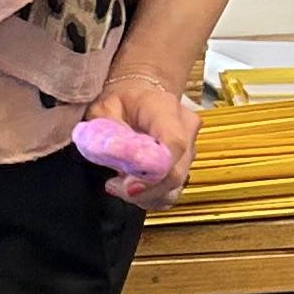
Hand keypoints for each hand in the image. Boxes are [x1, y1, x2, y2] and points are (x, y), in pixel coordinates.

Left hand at [97, 66, 201, 201]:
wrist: (140, 96)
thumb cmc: (121, 101)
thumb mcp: (104, 108)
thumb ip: (106, 130)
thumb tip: (112, 152)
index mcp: (166, 109)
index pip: (174, 144)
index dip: (154, 171)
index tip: (127, 185)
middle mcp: (186, 130)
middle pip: (176, 172)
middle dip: (144, 189)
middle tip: (113, 185)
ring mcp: (189, 150)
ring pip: (175, 187)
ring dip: (145, 195)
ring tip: (117, 185)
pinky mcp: (184, 167)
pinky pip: (170, 192)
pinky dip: (150, 197)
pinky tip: (130, 188)